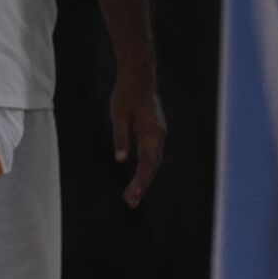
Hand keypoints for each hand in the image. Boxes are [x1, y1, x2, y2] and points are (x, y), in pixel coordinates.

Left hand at [109, 71, 165, 207]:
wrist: (140, 75)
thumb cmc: (127, 92)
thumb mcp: (118, 113)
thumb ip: (121, 136)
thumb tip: (120, 159)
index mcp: (152, 132)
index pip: (148, 162)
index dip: (140, 181)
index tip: (132, 195)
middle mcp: (158, 136)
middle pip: (152, 167)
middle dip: (142, 186)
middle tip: (129, 203)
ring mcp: (158, 136)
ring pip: (153, 163)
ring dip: (144, 181)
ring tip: (131, 197)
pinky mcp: (153, 135)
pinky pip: (151, 157)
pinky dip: (145, 170)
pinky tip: (138, 181)